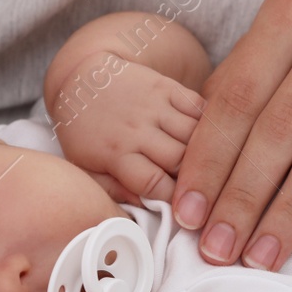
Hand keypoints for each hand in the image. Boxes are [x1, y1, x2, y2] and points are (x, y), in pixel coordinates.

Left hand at [51, 52, 205, 203]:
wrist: (80, 81)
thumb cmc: (84, 132)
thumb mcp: (87, 169)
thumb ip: (115, 190)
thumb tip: (148, 208)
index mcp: (116, 153)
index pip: (154, 184)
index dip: (174, 200)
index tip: (184, 210)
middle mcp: (137, 129)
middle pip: (180, 159)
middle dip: (194, 178)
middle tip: (201, 189)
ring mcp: (154, 106)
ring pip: (195, 133)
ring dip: (206, 151)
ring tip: (209, 165)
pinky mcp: (167, 86)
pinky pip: (198, 105)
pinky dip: (210, 122)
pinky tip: (212, 137)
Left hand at [171, 0, 291, 270]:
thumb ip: (246, 81)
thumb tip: (192, 158)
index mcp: (291, 11)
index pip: (237, 95)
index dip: (207, 158)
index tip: (186, 211)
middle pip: (278, 126)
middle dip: (240, 196)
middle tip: (216, 247)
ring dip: (289, 211)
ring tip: (262, 255)